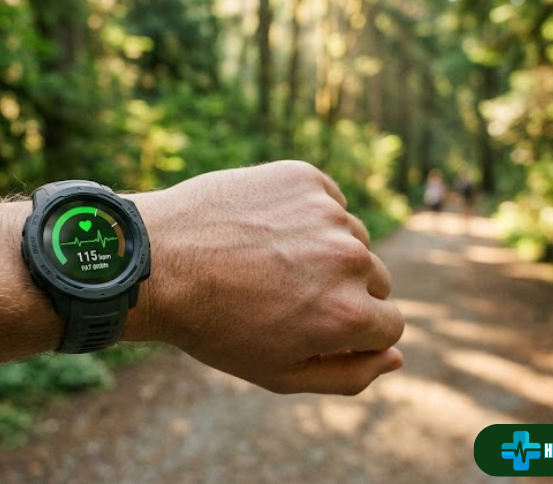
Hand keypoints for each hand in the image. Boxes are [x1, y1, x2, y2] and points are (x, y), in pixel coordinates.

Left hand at [130, 161, 403, 394]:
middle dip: (342, 292)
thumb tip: (397, 358)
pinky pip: (327, 201)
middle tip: (283, 294)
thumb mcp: (279, 373)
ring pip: (352, 238)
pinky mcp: (304, 177)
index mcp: (350, 315)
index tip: (315, 326)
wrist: (155, 262)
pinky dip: (305, 214)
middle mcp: (349, 260)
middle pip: (376, 281)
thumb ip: (349, 374)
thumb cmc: (213, 326)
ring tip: (267, 261)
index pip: (390, 326)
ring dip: (324, 250)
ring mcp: (327, 213)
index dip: (353, 332)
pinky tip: (263, 229)